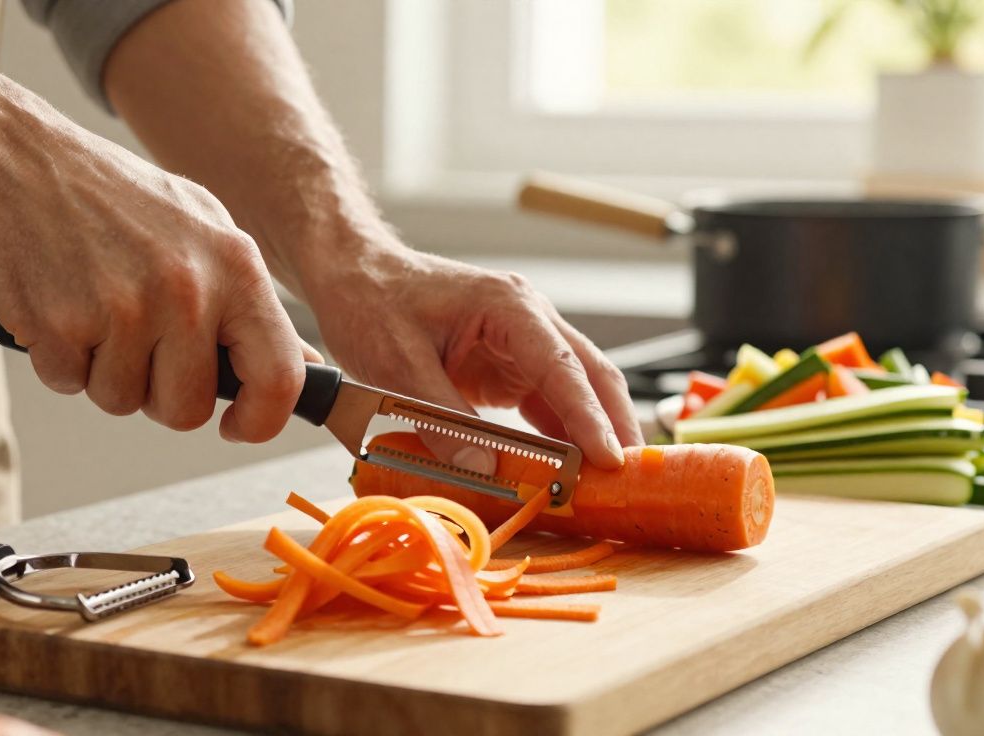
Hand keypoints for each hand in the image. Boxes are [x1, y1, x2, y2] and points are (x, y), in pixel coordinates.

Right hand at [0, 116, 310, 441]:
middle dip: (159, 394)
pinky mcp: (62, 326)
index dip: (262, 420)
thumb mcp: (202, 228)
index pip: (280, 377)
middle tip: (135, 342)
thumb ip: (251, 302)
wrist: (12, 156)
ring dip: (103, 372)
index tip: (236, 425)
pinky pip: (69, 384)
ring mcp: (123, 309)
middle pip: (189, 409)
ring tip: (92, 306)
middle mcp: (188, 289)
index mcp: (235, 265)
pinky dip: (59, 359)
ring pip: (123, 401)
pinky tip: (58, 302)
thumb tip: (302, 368)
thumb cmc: (112, 196)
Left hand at [302, 245, 642, 471]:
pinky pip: (545, 402)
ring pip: (573, 392)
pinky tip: (566, 472)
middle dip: (612, 427)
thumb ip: (442, 421)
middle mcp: (527, 319)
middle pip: (588, 375)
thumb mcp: (396, 367)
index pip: (563, 366)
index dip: (589, 417)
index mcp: (507, 307)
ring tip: (606, 487)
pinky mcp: (508, 364)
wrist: (353, 274)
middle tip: (629, 480)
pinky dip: (559, 436)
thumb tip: (484, 472)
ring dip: (590, 436)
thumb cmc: (371, 302)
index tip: (609, 460)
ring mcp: (521, 342)